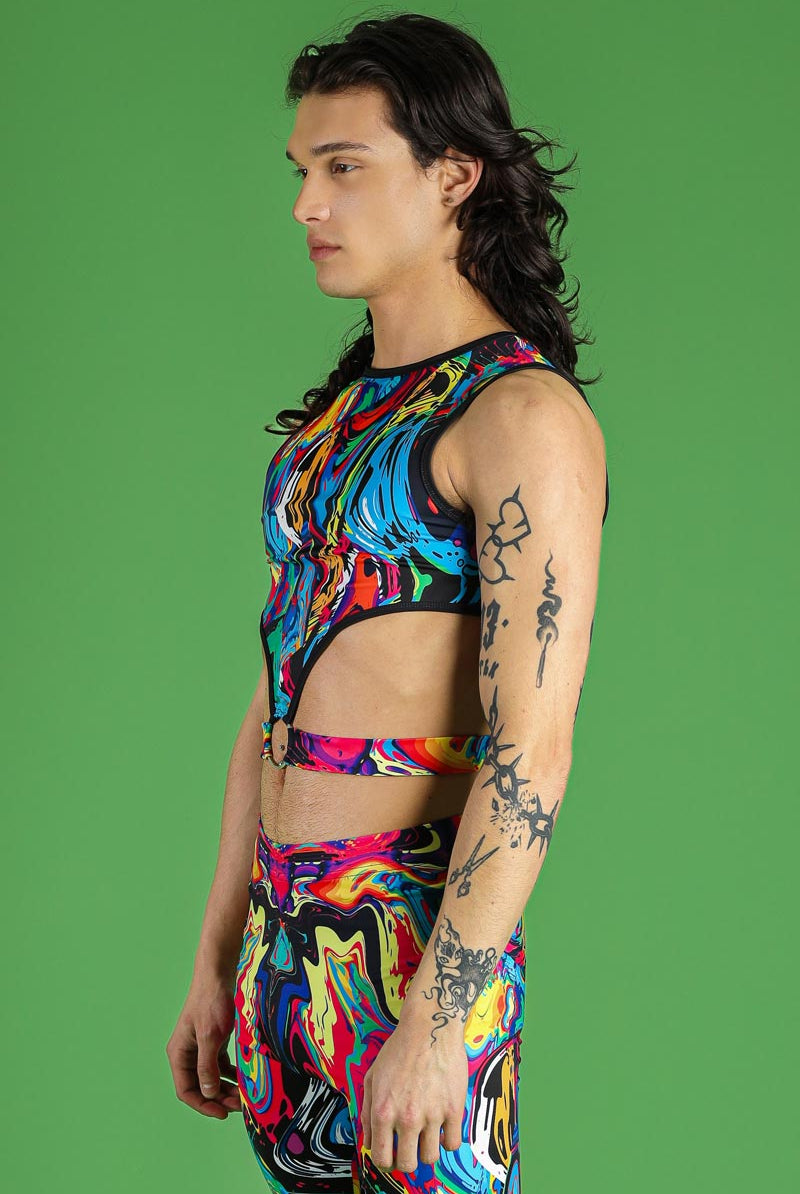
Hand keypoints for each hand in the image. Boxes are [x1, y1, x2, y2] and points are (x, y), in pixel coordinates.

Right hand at [165, 974, 241, 1119]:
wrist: (219, 974)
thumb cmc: (212, 1002)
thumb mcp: (210, 1036)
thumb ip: (207, 1066)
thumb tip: (208, 1093)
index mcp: (179, 1054)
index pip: (186, 1090)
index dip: (203, 1105)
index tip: (223, 1113)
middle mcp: (186, 1053)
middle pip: (200, 1086)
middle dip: (218, 1098)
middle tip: (240, 1106)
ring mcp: (200, 1047)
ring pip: (211, 1077)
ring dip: (226, 1088)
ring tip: (244, 1095)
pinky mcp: (213, 1040)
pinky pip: (220, 1065)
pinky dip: (230, 1074)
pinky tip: (244, 1079)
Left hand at [360, 1014, 466, 1173]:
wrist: (430, 1027)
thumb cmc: (399, 1049)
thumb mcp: (372, 1076)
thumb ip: (367, 1110)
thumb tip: (368, 1139)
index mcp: (383, 1111)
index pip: (381, 1158)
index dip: (386, 1159)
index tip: (391, 1153)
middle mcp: (406, 1118)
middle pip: (407, 1165)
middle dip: (406, 1160)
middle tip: (409, 1147)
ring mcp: (432, 1116)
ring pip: (430, 1158)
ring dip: (427, 1150)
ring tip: (427, 1135)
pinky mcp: (454, 1110)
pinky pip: (453, 1144)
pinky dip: (447, 1141)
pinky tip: (443, 1128)